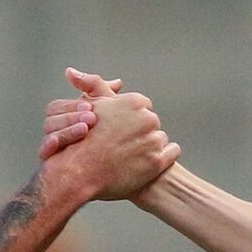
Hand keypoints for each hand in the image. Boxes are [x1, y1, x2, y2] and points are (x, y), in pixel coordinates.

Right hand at [38, 71, 122, 159]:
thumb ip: (109, 96)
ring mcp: (55, 151)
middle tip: (91, 118)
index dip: (71, 105)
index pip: (56, 107)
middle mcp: (58, 134)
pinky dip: (50, 147)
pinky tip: (62, 145)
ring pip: (49, 137)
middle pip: (51, 121)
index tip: (90, 106)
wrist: (124, 168)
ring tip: (85, 130)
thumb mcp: (111, 113)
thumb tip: (116, 82)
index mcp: (67, 118)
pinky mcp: (54, 167)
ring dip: (66, 131)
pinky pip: (45, 155)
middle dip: (70, 118)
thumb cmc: (117, 138)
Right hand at [45, 87, 178, 201]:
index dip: (130, 121)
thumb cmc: (81, 140)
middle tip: (121, 146)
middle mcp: (147, 118)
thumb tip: (110, 79)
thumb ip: (96, 85)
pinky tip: (146, 162)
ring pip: (160, 139)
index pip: (143, 108)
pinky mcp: (157, 161)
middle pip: (151, 123)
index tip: (119, 131)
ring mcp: (153, 140)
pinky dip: (163, 157)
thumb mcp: (87, 105)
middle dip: (140, 133)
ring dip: (149, 146)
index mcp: (134, 102)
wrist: (78, 173)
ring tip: (128, 157)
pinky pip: (172, 152)